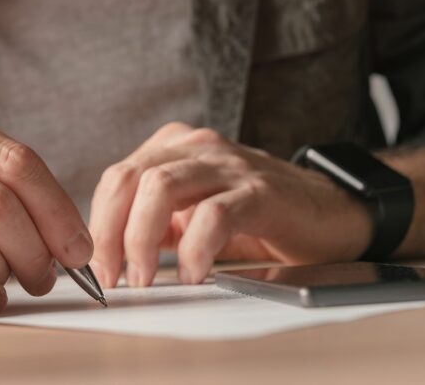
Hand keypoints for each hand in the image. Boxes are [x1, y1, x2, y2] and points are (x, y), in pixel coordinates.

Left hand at [88, 122, 372, 288]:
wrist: (329, 213)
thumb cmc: (256, 218)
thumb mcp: (190, 217)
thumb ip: (153, 225)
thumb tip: (107, 258)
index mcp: (171, 149)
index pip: (116, 179)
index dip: (98, 225)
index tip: (96, 268)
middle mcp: (195, 148)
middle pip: (128, 179)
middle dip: (110, 233)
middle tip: (113, 276)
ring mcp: (228, 165)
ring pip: (160, 188)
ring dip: (142, 239)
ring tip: (144, 277)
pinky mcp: (261, 192)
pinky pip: (214, 215)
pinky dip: (196, 249)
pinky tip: (195, 274)